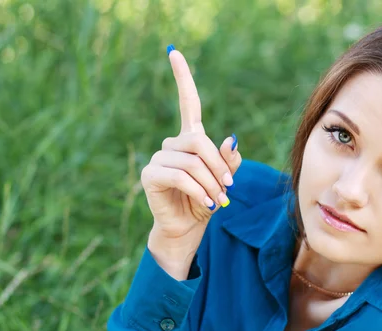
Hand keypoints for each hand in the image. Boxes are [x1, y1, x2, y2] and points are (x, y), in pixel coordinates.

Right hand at [141, 46, 241, 268]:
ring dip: (211, 184)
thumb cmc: (206, 200)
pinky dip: (198, 190)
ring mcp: (159, 158)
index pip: (188, 103)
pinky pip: (179, 175)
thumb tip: (231, 140)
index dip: (182, 78)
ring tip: (218, 201)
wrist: (187, 228)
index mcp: (191, 140)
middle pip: (200, 142)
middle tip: (228, 189)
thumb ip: (229, 161)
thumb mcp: (224, 180)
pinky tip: (205, 204)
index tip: (174, 51)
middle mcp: (172, 144)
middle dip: (219, 167)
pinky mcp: (150, 174)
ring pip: (193, 162)